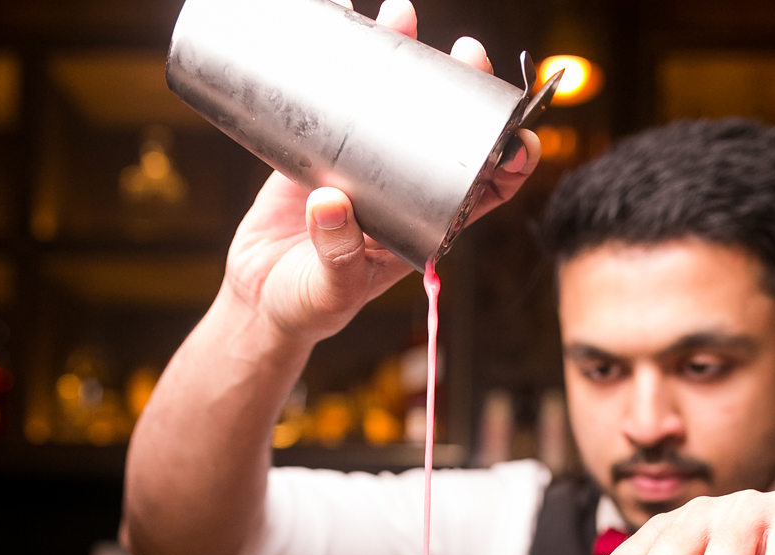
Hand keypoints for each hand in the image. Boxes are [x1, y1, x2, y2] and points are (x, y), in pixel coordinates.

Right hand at [221, 0, 540, 344]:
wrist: (259, 297)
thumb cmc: (307, 305)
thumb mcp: (329, 291)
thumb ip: (337, 257)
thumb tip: (332, 203)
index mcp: (426, 224)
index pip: (485, 190)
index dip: (508, 160)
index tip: (515, 135)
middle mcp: (406, 187)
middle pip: (448, 129)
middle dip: (464, 87)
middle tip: (464, 52)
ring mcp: (366, 162)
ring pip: (399, 102)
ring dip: (406, 56)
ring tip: (401, 15)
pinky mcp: (323, 145)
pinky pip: (340, 96)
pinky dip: (344, 58)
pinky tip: (342, 19)